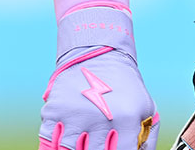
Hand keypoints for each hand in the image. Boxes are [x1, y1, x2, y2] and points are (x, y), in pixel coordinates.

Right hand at [38, 5, 158, 149]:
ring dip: (74, 149)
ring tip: (81, 143)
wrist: (99, 55)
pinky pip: (48, 142)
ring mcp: (74, 115)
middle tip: (95, 145)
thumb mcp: (146, 108)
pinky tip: (63, 143)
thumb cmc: (125, 88)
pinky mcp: (53, 111)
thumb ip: (146, 139)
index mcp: (126, 119)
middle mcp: (100, 118)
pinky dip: (52, 147)